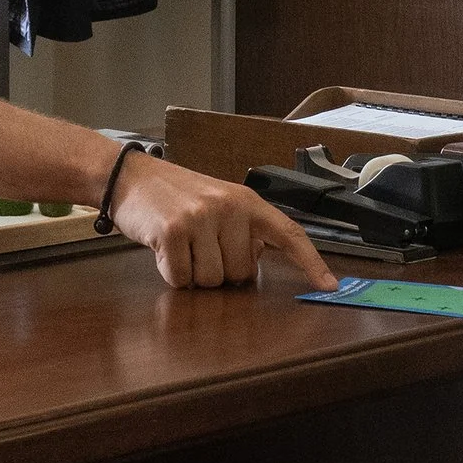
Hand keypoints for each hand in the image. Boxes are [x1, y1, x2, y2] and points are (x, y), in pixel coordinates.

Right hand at [107, 153, 339, 291]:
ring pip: (211, 281)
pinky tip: (164, 249)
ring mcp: (200, 218)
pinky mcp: (172, 231)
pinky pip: (181, 279)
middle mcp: (229, 207)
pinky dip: (171, 273)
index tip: (330, 285)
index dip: (312, 262)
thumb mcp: (219, 204)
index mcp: (247, 201)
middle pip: (240, 273)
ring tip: (182, 245)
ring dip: (193, 273)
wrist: (131, 177)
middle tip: (199, 245)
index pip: (289, 233)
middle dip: (219, 270)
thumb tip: (255, 267)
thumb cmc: (177, 197)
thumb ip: (243, 231)